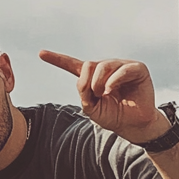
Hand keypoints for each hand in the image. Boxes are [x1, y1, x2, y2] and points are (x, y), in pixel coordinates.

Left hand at [39, 50, 169, 143]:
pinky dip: (113, 81)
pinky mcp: (137, 68)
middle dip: (87, 82)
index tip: (41, 53)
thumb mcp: (91, 108)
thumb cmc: (112, 115)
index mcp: (92, 77)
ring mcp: (122, 66)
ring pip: (102, 65)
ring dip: (99, 83)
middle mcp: (106, 68)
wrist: (132, 125)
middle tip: (96, 95)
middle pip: (88, 64)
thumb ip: (84, 93)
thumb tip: (87, 79)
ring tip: (105, 94)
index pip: (72, 65)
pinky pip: (121, 69)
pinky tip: (112, 90)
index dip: (57, 59)